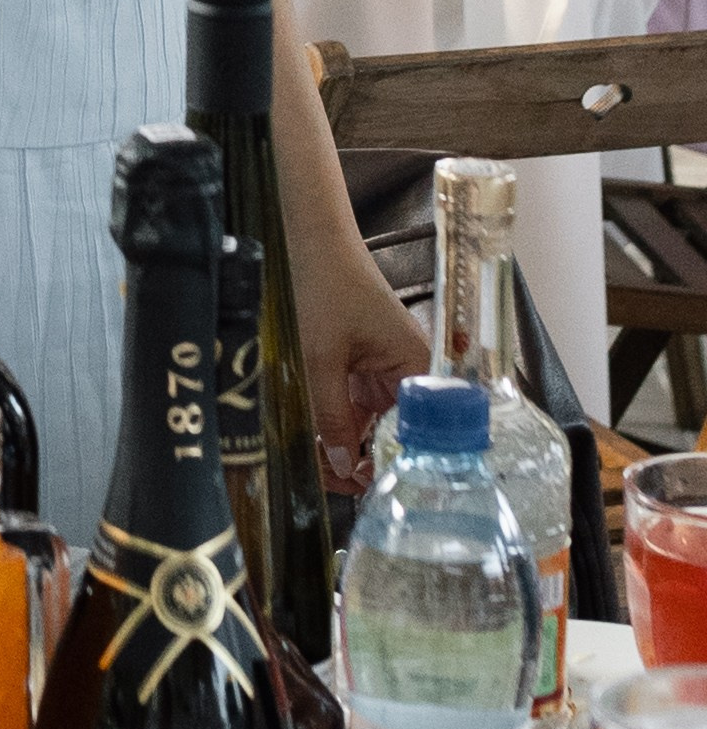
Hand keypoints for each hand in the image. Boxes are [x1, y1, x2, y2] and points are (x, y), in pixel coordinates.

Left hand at [301, 238, 427, 488]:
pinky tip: (317, 444)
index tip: (368, 491)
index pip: (421, 435)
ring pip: (373, 425)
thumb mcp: (322, 357)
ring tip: (317, 471)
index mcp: (418, 369)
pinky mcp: (362, 365)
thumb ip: (332, 414)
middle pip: (397, 434)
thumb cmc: (324, 285)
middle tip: (330, 485)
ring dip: (348, 446)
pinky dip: (339, 424)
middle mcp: (409, 374)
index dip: (396, 465)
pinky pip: (356, 406)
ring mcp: (384, 370)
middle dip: (365, 462)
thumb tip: (343, 469)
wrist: (308, 237)